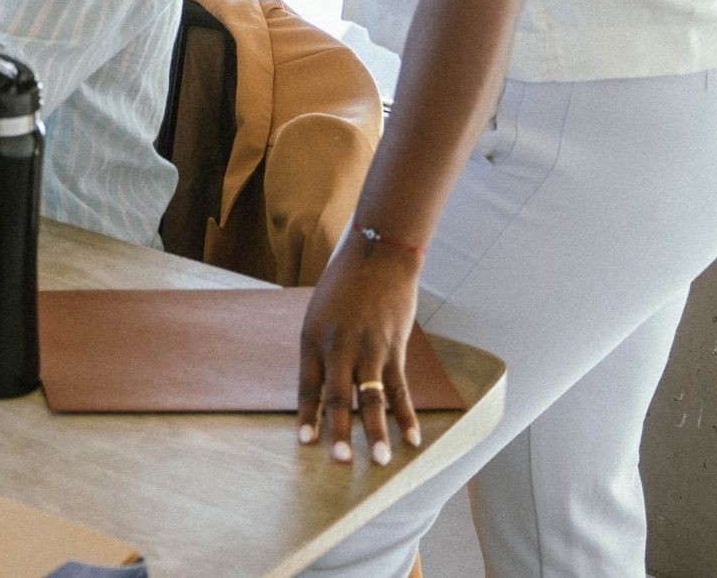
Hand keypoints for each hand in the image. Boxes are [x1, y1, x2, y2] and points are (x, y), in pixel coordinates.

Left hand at [296, 237, 424, 466]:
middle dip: (339, 432)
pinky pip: (400, 388)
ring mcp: (368, 348)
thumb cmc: (343, 285)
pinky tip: (411, 437)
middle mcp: (338, 347)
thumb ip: (321, 350)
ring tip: (381, 460)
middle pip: (337, 397)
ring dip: (376, 432)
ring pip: (371, 398)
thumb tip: (323, 387)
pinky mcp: (394, 348)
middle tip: (341, 461)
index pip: (308, 386)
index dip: (308, 416)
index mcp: (313, 339)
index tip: (306, 443)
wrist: (377, 255)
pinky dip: (406, 415)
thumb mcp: (319, 314)